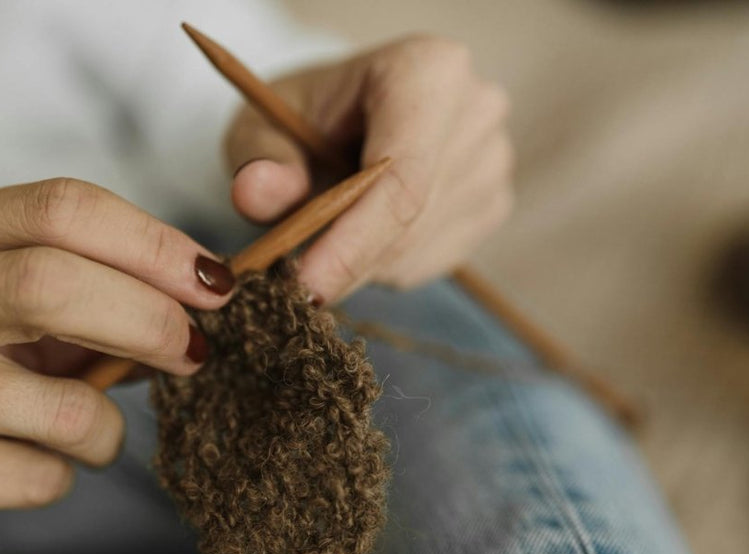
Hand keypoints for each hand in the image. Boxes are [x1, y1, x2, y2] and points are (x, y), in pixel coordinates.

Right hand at [0, 179, 233, 542]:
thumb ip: (73, 294)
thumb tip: (194, 304)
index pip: (58, 207)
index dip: (153, 243)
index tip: (214, 282)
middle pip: (54, 281)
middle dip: (150, 318)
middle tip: (193, 352)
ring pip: (61, 402)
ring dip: (107, 425)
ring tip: (97, 433)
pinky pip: (36, 473)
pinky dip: (65, 475)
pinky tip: (36, 466)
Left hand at [226, 35, 513, 303]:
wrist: (339, 116)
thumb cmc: (300, 115)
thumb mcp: (261, 125)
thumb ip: (260, 159)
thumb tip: (255, 191)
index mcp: (427, 70)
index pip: (401, 176)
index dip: (353, 242)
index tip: (303, 287)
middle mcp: (476, 109)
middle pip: (413, 218)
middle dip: (347, 260)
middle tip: (290, 278)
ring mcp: (494, 158)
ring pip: (420, 247)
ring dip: (363, 263)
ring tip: (326, 232)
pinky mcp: (493, 202)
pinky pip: (433, 261)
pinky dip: (386, 266)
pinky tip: (363, 233)